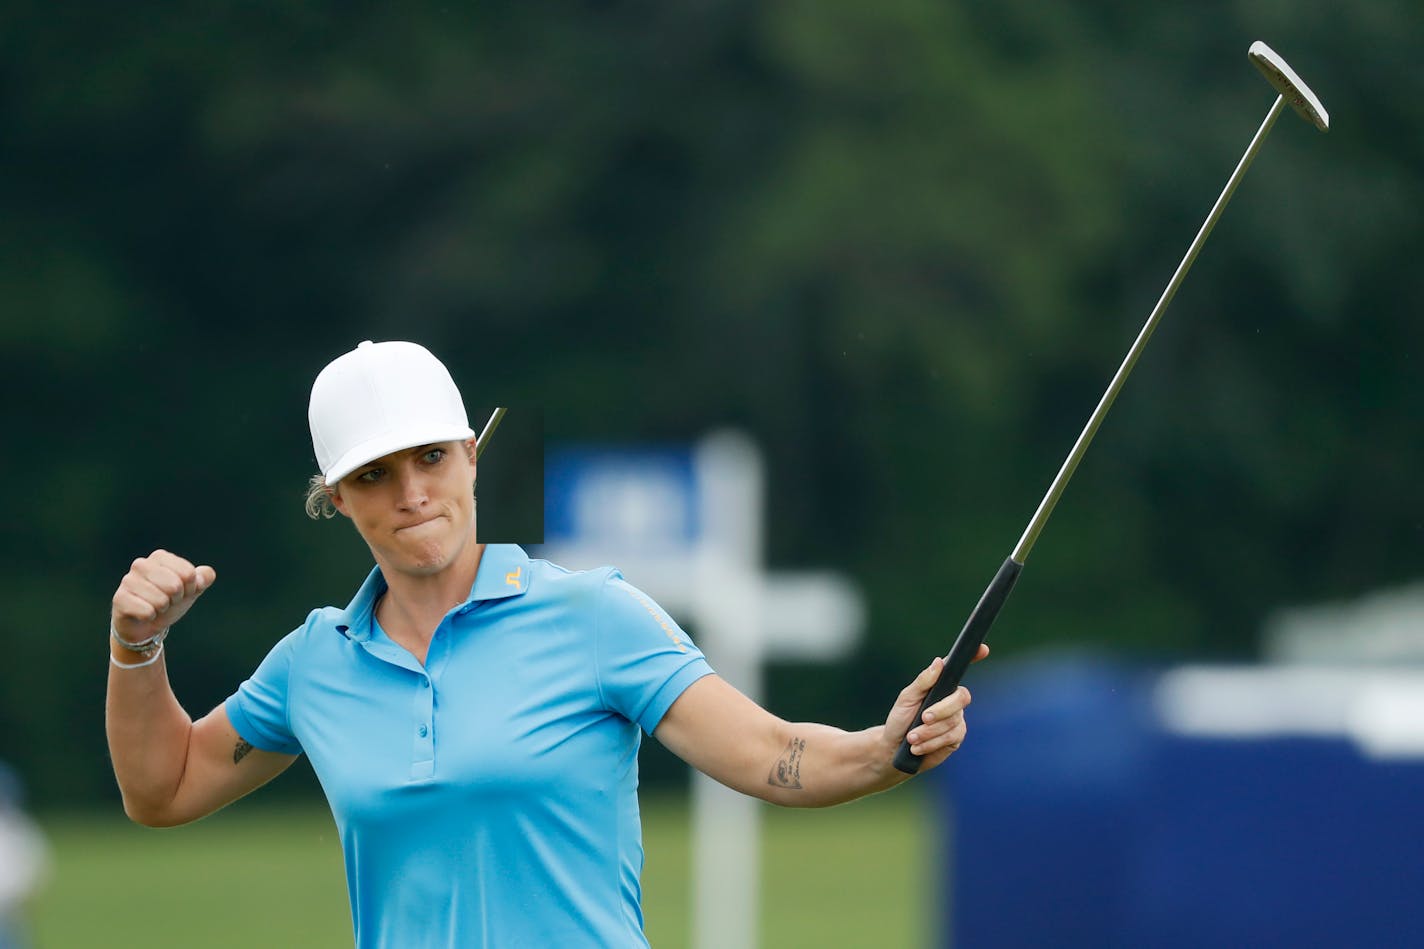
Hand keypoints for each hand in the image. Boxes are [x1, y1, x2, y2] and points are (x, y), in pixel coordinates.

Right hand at [111, 550, 216, 643]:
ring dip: (162, 609)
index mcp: (160, 557)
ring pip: (161, 600)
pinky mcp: (119, 598)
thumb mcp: (191, 590)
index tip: (180, 592)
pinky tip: (143, 614)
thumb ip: (203, 579)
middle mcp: (141, 564)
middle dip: (175, 599)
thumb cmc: (169, 602)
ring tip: (154, 607)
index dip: (189, 588)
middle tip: (166, 601)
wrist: (145, 625)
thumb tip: (207, 574)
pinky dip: (150, 617)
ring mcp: (128, 580)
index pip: (189, 573)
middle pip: (175, 586)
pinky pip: (147, 612)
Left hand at [883, 644, 988, 773]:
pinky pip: (950, 738)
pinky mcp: (956, 738)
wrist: (895, 750)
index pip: (957, 669)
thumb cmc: (900, 720)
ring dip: (929, 731)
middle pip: (961, 698)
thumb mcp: (906, 699)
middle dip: (940, 710)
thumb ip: (923, 682)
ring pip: (953, 721)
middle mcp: (952, 700)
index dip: (973, 657)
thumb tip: (939, 662)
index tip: (983, 649)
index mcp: (940, 686)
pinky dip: (931, 742)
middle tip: (923, 718)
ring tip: (912, 737)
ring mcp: (956, 719)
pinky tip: (918, 747)